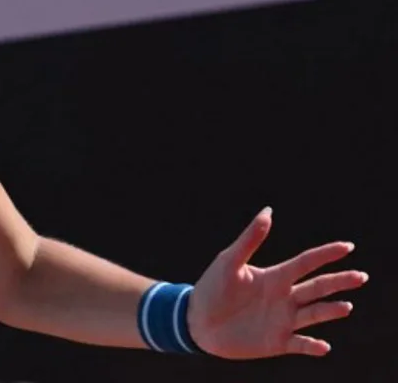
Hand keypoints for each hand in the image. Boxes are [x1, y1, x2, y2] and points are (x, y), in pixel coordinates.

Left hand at [187, 207, 367, 358]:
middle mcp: (285, 298)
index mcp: (275, 276)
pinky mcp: (277, 342)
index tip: (347, 246)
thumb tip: (268, 211)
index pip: (306, 263)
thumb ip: (250, 239)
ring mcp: (283, 320)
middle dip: (339, 282)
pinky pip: (300, 345)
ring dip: (330, 311)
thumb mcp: (230, 261)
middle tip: (360, 276)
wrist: (197, 320)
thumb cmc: (212, 288)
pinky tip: (323, 345)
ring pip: (314, 314)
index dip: (326, 254)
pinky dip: (312, 346)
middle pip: (318, 287)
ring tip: (345, 306)